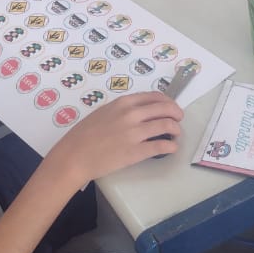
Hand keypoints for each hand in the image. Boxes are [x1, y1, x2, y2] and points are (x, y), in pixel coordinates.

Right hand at [46, 92, 184, 188]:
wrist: (74, 155)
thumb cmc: (84, 134)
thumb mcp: (103, 112)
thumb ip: (122, 109)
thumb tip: (139, 110)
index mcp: (123, 103)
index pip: (155, 97)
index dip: (168, 102)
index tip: (171, 107)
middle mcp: (132, 115)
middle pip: (165, 109)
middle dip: (176, 114)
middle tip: (178, 119)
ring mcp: (135, 133)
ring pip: (167, 126)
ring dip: (175, 130)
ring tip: (175, 134)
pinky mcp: (136, 152)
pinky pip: (161, 146)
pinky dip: (171, 147)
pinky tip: (172, 148)